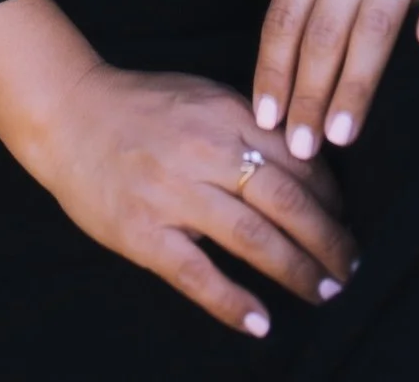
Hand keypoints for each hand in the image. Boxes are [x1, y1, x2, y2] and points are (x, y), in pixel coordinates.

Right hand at [27, 62, 361, 338]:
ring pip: (252, 237)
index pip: (296, 158)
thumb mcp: (203, 96)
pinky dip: (233, 301)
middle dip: (327, 238)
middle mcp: (205, 150)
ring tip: (323, 291)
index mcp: (225, 114)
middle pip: (286, 200)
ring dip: (295, 270)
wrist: (70, 113)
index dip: (330, 195)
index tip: (344, 219)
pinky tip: (261, 321)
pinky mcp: (142, 232)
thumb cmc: (142, 106)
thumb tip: (306, 159)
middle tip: (349, 265)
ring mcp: (172, 193)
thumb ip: (249, 124)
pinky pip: (197, 274)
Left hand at [250, 0, 418, 160]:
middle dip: (310, 93)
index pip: (285, 17)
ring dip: (355, 83)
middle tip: (303, 147)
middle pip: (324, 29)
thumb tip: (285, 101)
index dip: (273, 71)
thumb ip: (315, 11)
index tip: (267, 121)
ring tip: (342, 134)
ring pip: (373, 23)